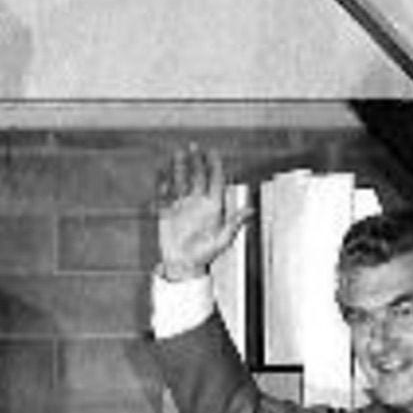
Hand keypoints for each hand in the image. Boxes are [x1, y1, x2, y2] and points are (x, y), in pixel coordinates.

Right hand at [156, 144, 252, 278]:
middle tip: (194, 147)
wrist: (184, 265)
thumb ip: (234, 224)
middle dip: (196, 161)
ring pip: (181, 182)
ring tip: (177, 153)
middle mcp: (198, 204)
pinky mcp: (169, 212)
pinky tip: (161, 173)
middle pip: (197, 177)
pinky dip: (163, 183)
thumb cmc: (204, 256)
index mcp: (213, 208)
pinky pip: (165, 194)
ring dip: (179, 168)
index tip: (212, 152)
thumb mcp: (222, 241)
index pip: (215, 181)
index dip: (214, 166)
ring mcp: (183, 206)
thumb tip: (251, 210)